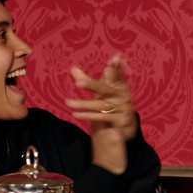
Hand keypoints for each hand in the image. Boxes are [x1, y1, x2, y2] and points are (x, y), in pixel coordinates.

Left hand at [64, 54, 138, 173]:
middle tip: (78, 82)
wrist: (120, 134)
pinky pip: (103, 118)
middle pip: (108, 89)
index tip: (116, 58)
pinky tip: (76, 114)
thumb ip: (88, 81)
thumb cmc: (108, 110)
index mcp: (120, 88)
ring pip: (102, 106)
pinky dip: (89, 116)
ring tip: (68, 103)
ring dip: (84, 104)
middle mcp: (124, 98)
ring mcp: (124, 110)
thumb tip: (73, 68)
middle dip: (94, 84)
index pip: (118, 75)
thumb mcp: (99, 95)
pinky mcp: (122, 123)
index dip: (117, 67)